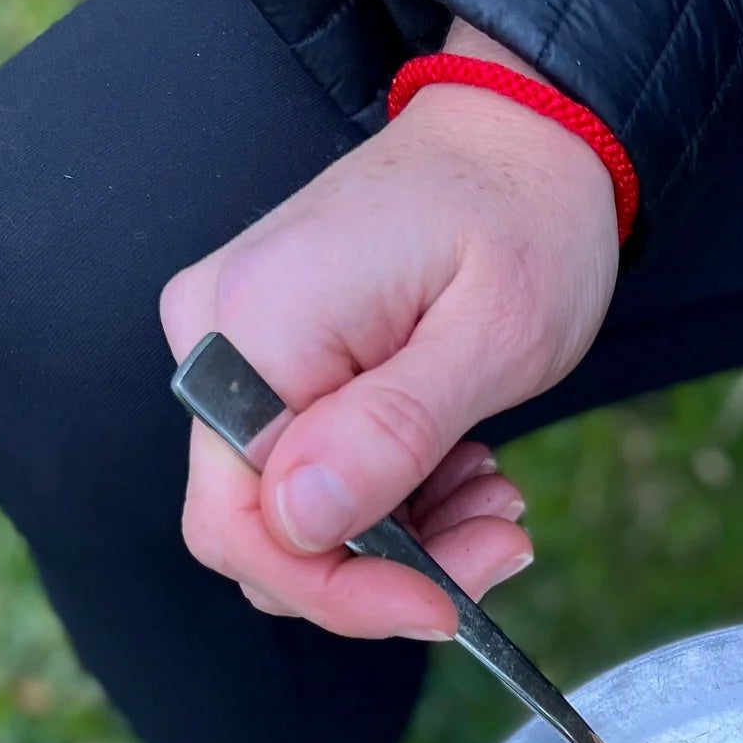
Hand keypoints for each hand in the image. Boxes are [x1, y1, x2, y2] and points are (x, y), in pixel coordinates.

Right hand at [159, 22, 618, 638]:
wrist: (523, 136)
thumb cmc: (523, 219)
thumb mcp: (487, 337)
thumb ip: (390, 432)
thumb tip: (300, 521)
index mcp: (258, 329)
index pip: (247, 527)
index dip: (342, 594)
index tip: (445, 606)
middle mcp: (219, 339)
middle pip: (268, 531)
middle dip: (388, 568)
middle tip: (501, 541)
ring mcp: (238, 349)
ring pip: (300, 512)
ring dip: (407, 535)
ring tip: (498, 498)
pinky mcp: (274, 359)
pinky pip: (315, 470)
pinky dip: (396, 496)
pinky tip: (467, 468)